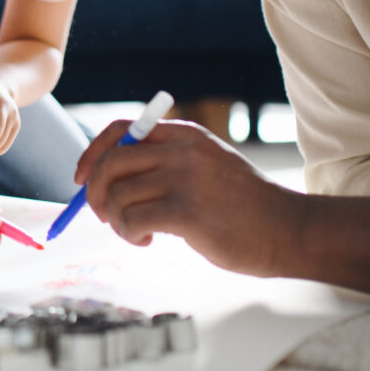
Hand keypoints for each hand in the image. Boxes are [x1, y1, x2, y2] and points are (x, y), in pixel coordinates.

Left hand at [74, 119, 302, 275]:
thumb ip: (167, 162)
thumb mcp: (208, 166)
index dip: (92, 153)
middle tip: (103, 215)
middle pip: (110, 163)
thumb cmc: (246, 206)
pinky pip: (131, 220)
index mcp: (185, 135)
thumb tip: (109, 177)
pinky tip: (148, 241)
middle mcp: (182, 151)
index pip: (120, 130)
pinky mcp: (186, 212)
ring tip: (136, 233)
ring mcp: (184, 179)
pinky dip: (130, 234)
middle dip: (94, 192)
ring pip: (117, 195)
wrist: (288, 230)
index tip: (81, 179)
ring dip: (115, 220)